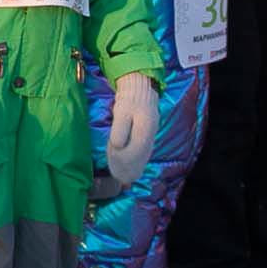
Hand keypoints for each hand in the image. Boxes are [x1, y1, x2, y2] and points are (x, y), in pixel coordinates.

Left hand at [104, 71, 159, 187]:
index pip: (136, 150)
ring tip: (124, 178)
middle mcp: (151, 134)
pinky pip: (144, 152)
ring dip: (134, 167)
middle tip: (119, 179)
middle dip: (130, 168)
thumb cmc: (129, 99)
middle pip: (141, 156)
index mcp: (145, 128)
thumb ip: (120, 128)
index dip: (125, 161)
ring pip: (144, 155)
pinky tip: (131, 167)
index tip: (115, 169)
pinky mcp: (148, 135)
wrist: (141, 88)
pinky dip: (137, 161)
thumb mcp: (122, 111)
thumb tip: (117, 145)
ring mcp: (151, 135)